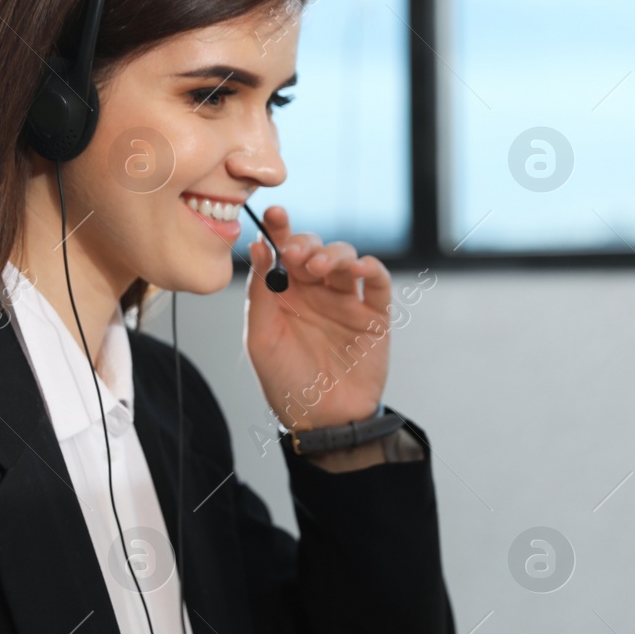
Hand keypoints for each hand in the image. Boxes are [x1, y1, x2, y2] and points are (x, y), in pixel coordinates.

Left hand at [245, 205, 390, 430]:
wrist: (324, 421)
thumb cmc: (287, 383)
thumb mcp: (261, 339)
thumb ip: (260, 293)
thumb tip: (257, 247)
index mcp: (285, 294)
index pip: (282, 251)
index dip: (279, 228)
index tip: (273, 213)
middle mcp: (316, 292)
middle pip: (314, 248)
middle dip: (305, 242)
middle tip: (294, 252)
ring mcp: (346, 301)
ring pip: (345, 257)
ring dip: (332, 253)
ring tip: (318, 267)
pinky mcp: (374, 315)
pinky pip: (377, 281)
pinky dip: (370, 267)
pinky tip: (357, 268)